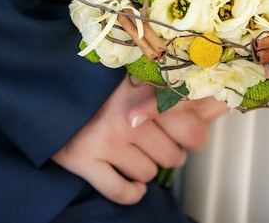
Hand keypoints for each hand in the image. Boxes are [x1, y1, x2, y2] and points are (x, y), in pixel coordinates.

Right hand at [51, 76, 227, 204]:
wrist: (47, 85)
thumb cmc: (100, 82)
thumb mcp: (141, 75)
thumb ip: (179, 89)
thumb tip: (221, 102)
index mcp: (145, 88)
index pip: (192, 127)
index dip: (193, 135)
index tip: (185, 132)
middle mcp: (127, 113)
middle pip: (174, 156)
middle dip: (170, 152)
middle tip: (157, 141)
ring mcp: (104, 137)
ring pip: (149, 173)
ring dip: (146, 167)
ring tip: (134, 150)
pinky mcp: (82, 158)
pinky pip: (121, 191)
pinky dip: (131, 192)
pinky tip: (131, 181)